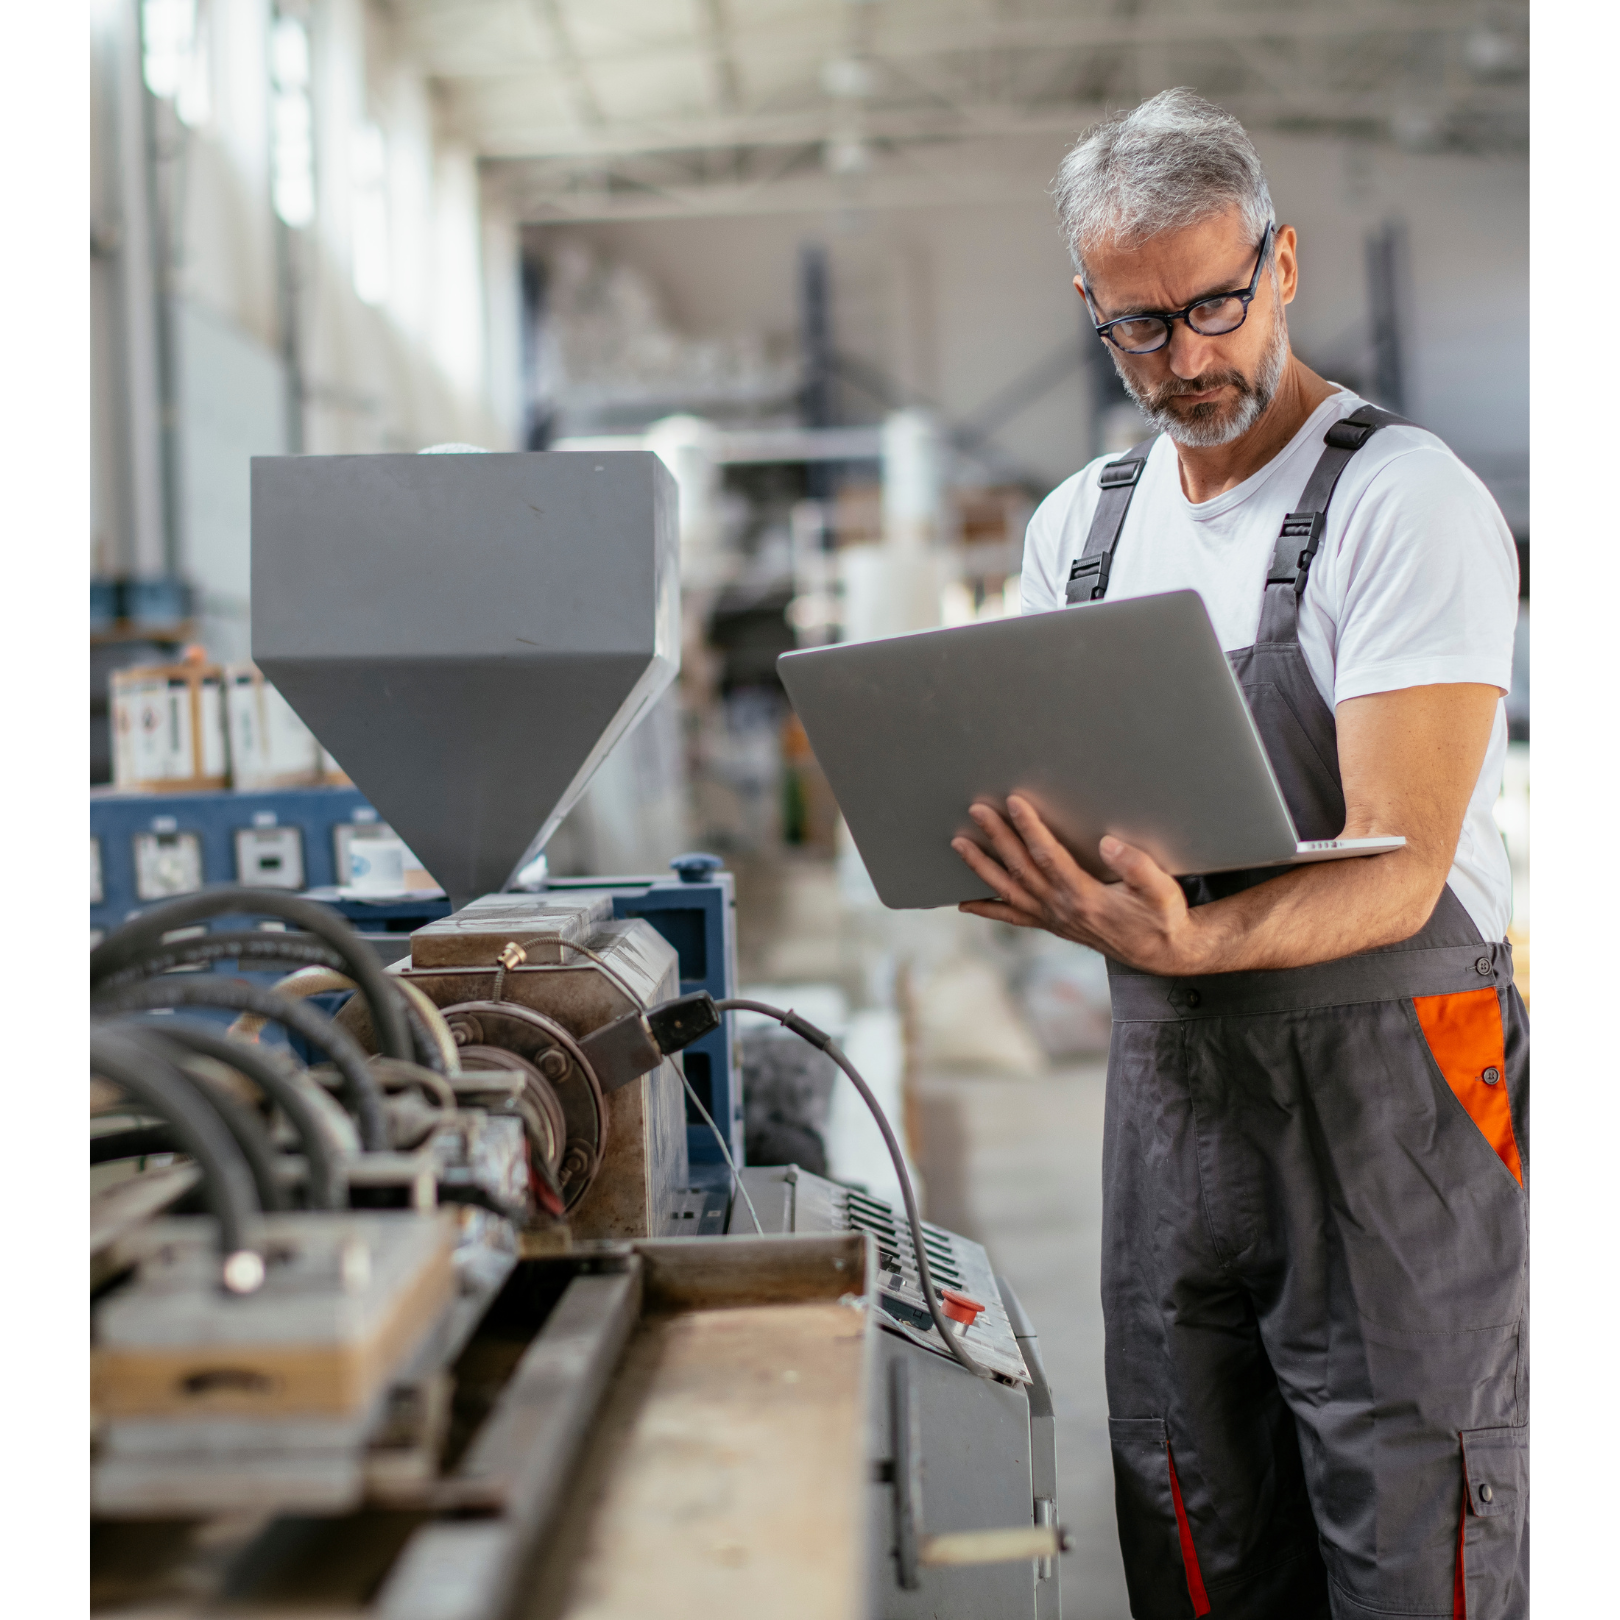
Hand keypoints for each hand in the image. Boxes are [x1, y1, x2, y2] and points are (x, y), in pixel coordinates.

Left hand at [951, 796, 1208, 974]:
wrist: (1162, 952)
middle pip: (1020, 868)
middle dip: (997, 837)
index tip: (1014, 802)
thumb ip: (1138, 867)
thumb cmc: (1163, 916)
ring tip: (959, 843)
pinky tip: (964, 904)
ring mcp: (1053, 918)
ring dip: (982, 867)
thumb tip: (1109, 844)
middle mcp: (1061, 909)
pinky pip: (1013, 918)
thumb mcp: (1161, 891)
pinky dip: (988, 910)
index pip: (1048, 856)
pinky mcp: (1053, 924)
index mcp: (1084, 896)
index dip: (1030, 828)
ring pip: (1009, 891)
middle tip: (976, 810)